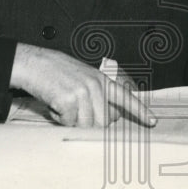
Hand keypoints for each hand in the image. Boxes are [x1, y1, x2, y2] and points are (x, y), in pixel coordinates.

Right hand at [9, 44, 156, 127]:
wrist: (34, 63)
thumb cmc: (56, 73)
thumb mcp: (83, 78)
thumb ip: (96, 96)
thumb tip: (105, 121)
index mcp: (101, 80)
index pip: (125, 97)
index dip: (140, 111)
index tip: (152, 122)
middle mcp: (95, 86)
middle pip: (104, 122)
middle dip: (90, 125)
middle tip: (75, 114)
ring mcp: (83, 93)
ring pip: (86, 125)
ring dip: (72, 121)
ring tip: (63, 105)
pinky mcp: (68, 100)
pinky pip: (68, 123)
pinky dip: (59, 118)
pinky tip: (55, 104)